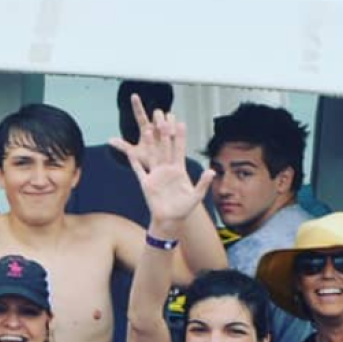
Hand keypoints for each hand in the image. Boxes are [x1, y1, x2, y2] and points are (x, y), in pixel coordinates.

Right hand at [109, 94, 212, 229]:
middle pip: (165, 149)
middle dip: (164, 135)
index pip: (179, 150)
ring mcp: (155, 175)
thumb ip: (202, 183)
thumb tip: (212, 171)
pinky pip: (139, 170)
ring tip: (146, 129)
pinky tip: (130, 152)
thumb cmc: (184, 209)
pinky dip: (134, 162)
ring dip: (149, 144)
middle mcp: (166, 170)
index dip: (180, 137)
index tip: (180, 123)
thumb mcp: (196, 196)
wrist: (170, 220)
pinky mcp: (146, 183)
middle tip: (163, 120)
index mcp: (179, 171)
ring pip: (152, 156)